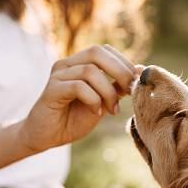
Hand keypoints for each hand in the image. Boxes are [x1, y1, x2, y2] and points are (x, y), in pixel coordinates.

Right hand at [19, 45, 136, 151]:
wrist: (47, 137)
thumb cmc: (74, 119)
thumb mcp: (103, 102)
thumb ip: (117, 87)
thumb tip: (141, 70)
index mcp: (79, 63)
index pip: (105, 50)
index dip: (124, 63)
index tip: (135, 84)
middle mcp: (67, 64)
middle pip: (97, 52)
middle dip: (120, 71)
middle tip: (129, 91)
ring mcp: (58, 75)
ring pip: (90, 71)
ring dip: (107, 92)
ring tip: (111, 110)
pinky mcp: (52, 89)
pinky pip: (78, 87)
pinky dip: (93, 100)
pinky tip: (96, 112)